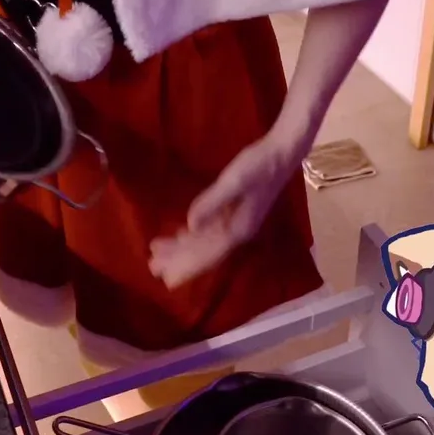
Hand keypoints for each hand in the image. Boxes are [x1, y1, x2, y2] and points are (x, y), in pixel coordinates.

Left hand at [148, 120, 315, 288]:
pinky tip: (179, 236)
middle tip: (152, 268)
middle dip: (179, 261)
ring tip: (157, 255)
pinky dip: (192, 236)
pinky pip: (209, 232)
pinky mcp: (234, 212)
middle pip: (204, 253)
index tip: (166, 280)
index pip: (207, 255)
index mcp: (237, 229)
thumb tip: (189, 226)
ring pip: (204, 243)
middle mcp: (237, 232)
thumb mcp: (233, 182)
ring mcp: (236, 223)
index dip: (187, 267)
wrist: (281, 153)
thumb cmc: (258, 165)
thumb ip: (211, 203)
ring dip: (181, 249)